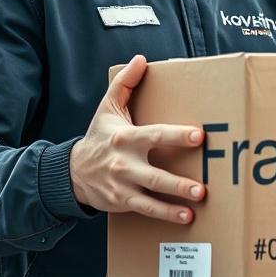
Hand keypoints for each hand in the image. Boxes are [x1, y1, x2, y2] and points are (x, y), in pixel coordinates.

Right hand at [69, 54, 205, 221]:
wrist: (73, 172)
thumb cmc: (99, 136)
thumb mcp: (108, 107)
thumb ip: (125, 82)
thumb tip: (141, 59)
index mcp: (126, 138)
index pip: (155, 135)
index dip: (177, 136)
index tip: (199, 135)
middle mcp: (124, 164)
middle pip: (154, 174)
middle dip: (179, 182)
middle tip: (202, 187)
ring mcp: (123, 186)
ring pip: (151, 197)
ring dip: (174, 204)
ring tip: (196, 205)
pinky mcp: (122, 202)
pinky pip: (146, 210)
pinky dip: (165, 214)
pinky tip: (185, 217)